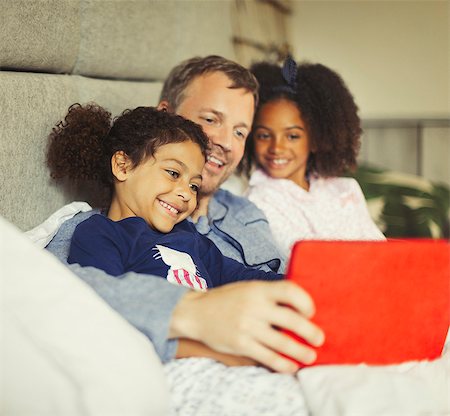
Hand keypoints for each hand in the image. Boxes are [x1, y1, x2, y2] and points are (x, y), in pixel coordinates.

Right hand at [170, 280, 324, 372]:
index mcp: (258, 289)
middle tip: (319, 339)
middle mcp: (254, 306)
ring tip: (310, 356)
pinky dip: (283, 364)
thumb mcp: (248, 288)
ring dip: (301, 352)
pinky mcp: (240, 344)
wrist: (196, 312)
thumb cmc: (227, 299)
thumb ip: (270, 295)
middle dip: (310, 332)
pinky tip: (291, 366)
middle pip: (291, 320)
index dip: (305, 302)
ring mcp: (247, 327)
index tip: (310, 312)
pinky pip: (267, 357)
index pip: (290, 291)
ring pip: (282, 343)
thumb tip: (299, 307)